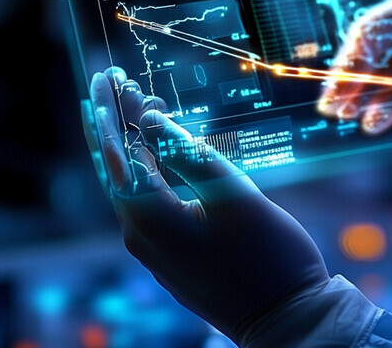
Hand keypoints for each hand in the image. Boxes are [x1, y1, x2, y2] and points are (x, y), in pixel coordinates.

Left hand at [87, 67, 329, 342]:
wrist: (286, 316)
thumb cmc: (268, 254)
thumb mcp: (234, 196)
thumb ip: (189, 155)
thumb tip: (150, 120)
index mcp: (151, 220)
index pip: (115, 154)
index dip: (108, 112)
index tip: (104, 75)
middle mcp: (142, 234)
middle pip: (116, 166)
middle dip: (113, 120)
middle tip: (111, 78)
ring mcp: (156, 247)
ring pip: (132, 181)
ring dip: (132, 140)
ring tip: (135, 100)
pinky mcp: (173, 251)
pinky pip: (149, 198)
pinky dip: (150, 165)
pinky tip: (158, 146)